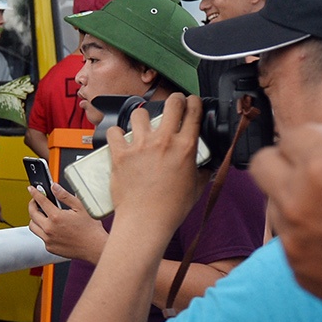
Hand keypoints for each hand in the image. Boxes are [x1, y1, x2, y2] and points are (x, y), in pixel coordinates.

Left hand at [26, 184, 107, 262]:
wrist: (95, 247)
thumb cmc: (90, 229)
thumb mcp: (80, 207)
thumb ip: (65, 196)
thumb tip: (54, 187)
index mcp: (56, 217)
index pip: (40, 201)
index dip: (34, 193)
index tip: (31, 189)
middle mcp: (49, 229)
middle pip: (32, 214)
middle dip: (32, 205)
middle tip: (36, 202)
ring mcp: (48, 239)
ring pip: (32, 226)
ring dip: (35, 219)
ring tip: (42, 215)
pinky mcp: (49, 247)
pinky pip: (40, 237)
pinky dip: (42, 231)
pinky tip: (51, 228)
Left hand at [107, 95, 205, 234]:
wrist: (145, 221)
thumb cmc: (170, 209)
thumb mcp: (197, 188)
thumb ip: (203, 172)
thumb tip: (207, 166)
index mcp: (185, 147)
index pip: (194, 111)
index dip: (194, 102)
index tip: (191, 102)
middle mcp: (163, 141)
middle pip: (171, 104)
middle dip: (174, 100)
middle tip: (172, 105)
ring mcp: (140, 146)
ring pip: (139, 114)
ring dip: (141, 118)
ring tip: (142, 126)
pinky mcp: (120, 154)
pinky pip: (114, 132)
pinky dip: (116, 133)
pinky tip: (120, 139)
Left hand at [250, 124, 321, 321]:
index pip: (295, 134)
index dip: (318, 136)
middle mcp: (300, 202)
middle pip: (264, 165)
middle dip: (289, 160)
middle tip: (321, 167)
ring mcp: (296, 242)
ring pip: (275, 205)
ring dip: (297, 198)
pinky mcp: (301, 273)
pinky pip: (292, 242)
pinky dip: (310, 235)